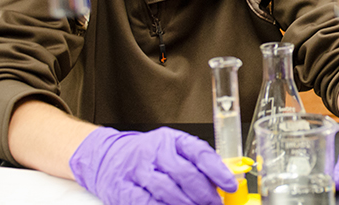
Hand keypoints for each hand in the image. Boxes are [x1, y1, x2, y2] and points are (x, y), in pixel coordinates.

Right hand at [69, 126, 236, 204]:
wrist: (107, 156)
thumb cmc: (147, 156)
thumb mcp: (172, 151)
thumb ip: (195, 164)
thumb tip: (222, 183)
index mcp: (172, 140)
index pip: (199, 153)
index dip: (218, 171)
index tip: (231, 186)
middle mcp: (155, 151)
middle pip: (185, 174)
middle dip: (205, 194)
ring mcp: (138, 170)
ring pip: (167, 190)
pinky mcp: (123, 188)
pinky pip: (147, 202)